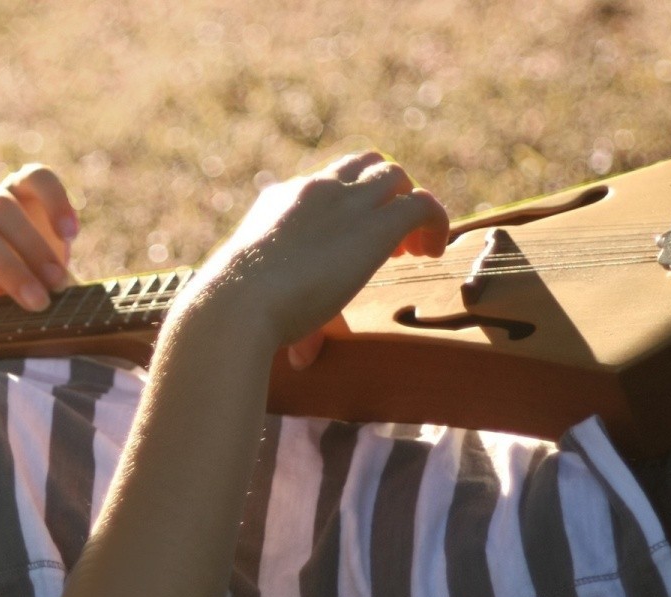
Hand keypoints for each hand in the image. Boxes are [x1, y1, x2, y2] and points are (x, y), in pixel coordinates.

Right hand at [203, 152, 448, 366]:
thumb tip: (303, 357)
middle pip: (365, 165)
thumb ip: (290, 317)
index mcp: (280, 201)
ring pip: (395, 176)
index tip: (354, 243)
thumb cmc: (238, 311)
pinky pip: (421, 204)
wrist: (236, 302)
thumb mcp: (264, 300)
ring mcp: (345, 201)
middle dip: (383, 196)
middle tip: (390, 245)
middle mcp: (314, 189)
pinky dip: (434, 221)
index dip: (350, 207)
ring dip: (408, 206)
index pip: (326, 183)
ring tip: (412, 251)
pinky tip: (432, 254)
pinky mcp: (374, 224)